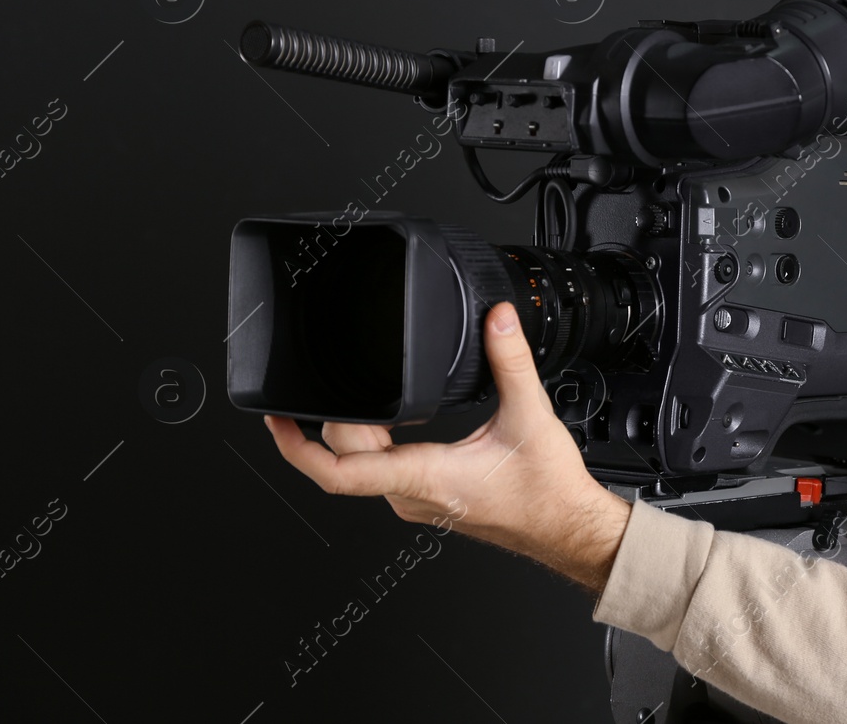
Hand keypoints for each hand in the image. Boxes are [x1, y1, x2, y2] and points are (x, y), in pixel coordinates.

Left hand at [263, 301, 632, 593]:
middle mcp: (412, 496)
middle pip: (344, 461)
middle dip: (327, 424)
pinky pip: (381, 474)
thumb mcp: (530, 415)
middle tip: (319, 386)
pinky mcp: (428, 499)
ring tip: (342, 399)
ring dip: (348, 436)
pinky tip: (382, 421)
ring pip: (361, 469)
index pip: (339, 471)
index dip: (298, 447)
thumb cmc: (548, 492)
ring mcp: (417, 501)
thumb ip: (510, 361)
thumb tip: (498, 320)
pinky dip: (370, 447)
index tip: (278, 421)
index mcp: (424, 477)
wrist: (567, 527)